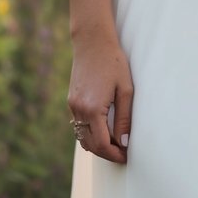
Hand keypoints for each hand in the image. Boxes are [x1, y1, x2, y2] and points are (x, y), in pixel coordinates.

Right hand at [68, 33, 133, 163]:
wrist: (92, 41)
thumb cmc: (113, 62)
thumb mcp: (125, 89)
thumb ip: (124, 118)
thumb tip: (125, 143)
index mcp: (92, 109)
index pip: (102, 144)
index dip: (115, 154)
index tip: (126, 156)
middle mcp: (79, 110)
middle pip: (91, 145)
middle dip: (107, 153)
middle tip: (123, 153)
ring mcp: (72, 106)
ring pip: (82, 137)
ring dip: (97, 145)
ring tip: (115, 144)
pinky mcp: (71, 100)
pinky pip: (79, 125)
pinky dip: (90, 133)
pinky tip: (103, 130)